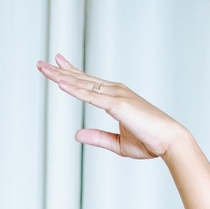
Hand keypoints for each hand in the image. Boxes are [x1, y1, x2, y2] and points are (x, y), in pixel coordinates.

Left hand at [38, 55, 185, 159]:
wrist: (168, 141)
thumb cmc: (149, 141)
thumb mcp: (117, 143)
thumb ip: (97, 138)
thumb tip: (77, 135)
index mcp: (115, 98)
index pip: (88, 83)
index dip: (71, 74)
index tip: (57, 65)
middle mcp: (114, 91)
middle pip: (82, 79)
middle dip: (60, 71)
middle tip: (41, 64)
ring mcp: (116, 95)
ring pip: (83, 84)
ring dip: (62, 76)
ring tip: (44, 69)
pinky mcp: (117, 104)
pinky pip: (91, 96)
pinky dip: (75, 89)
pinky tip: (61, 83)